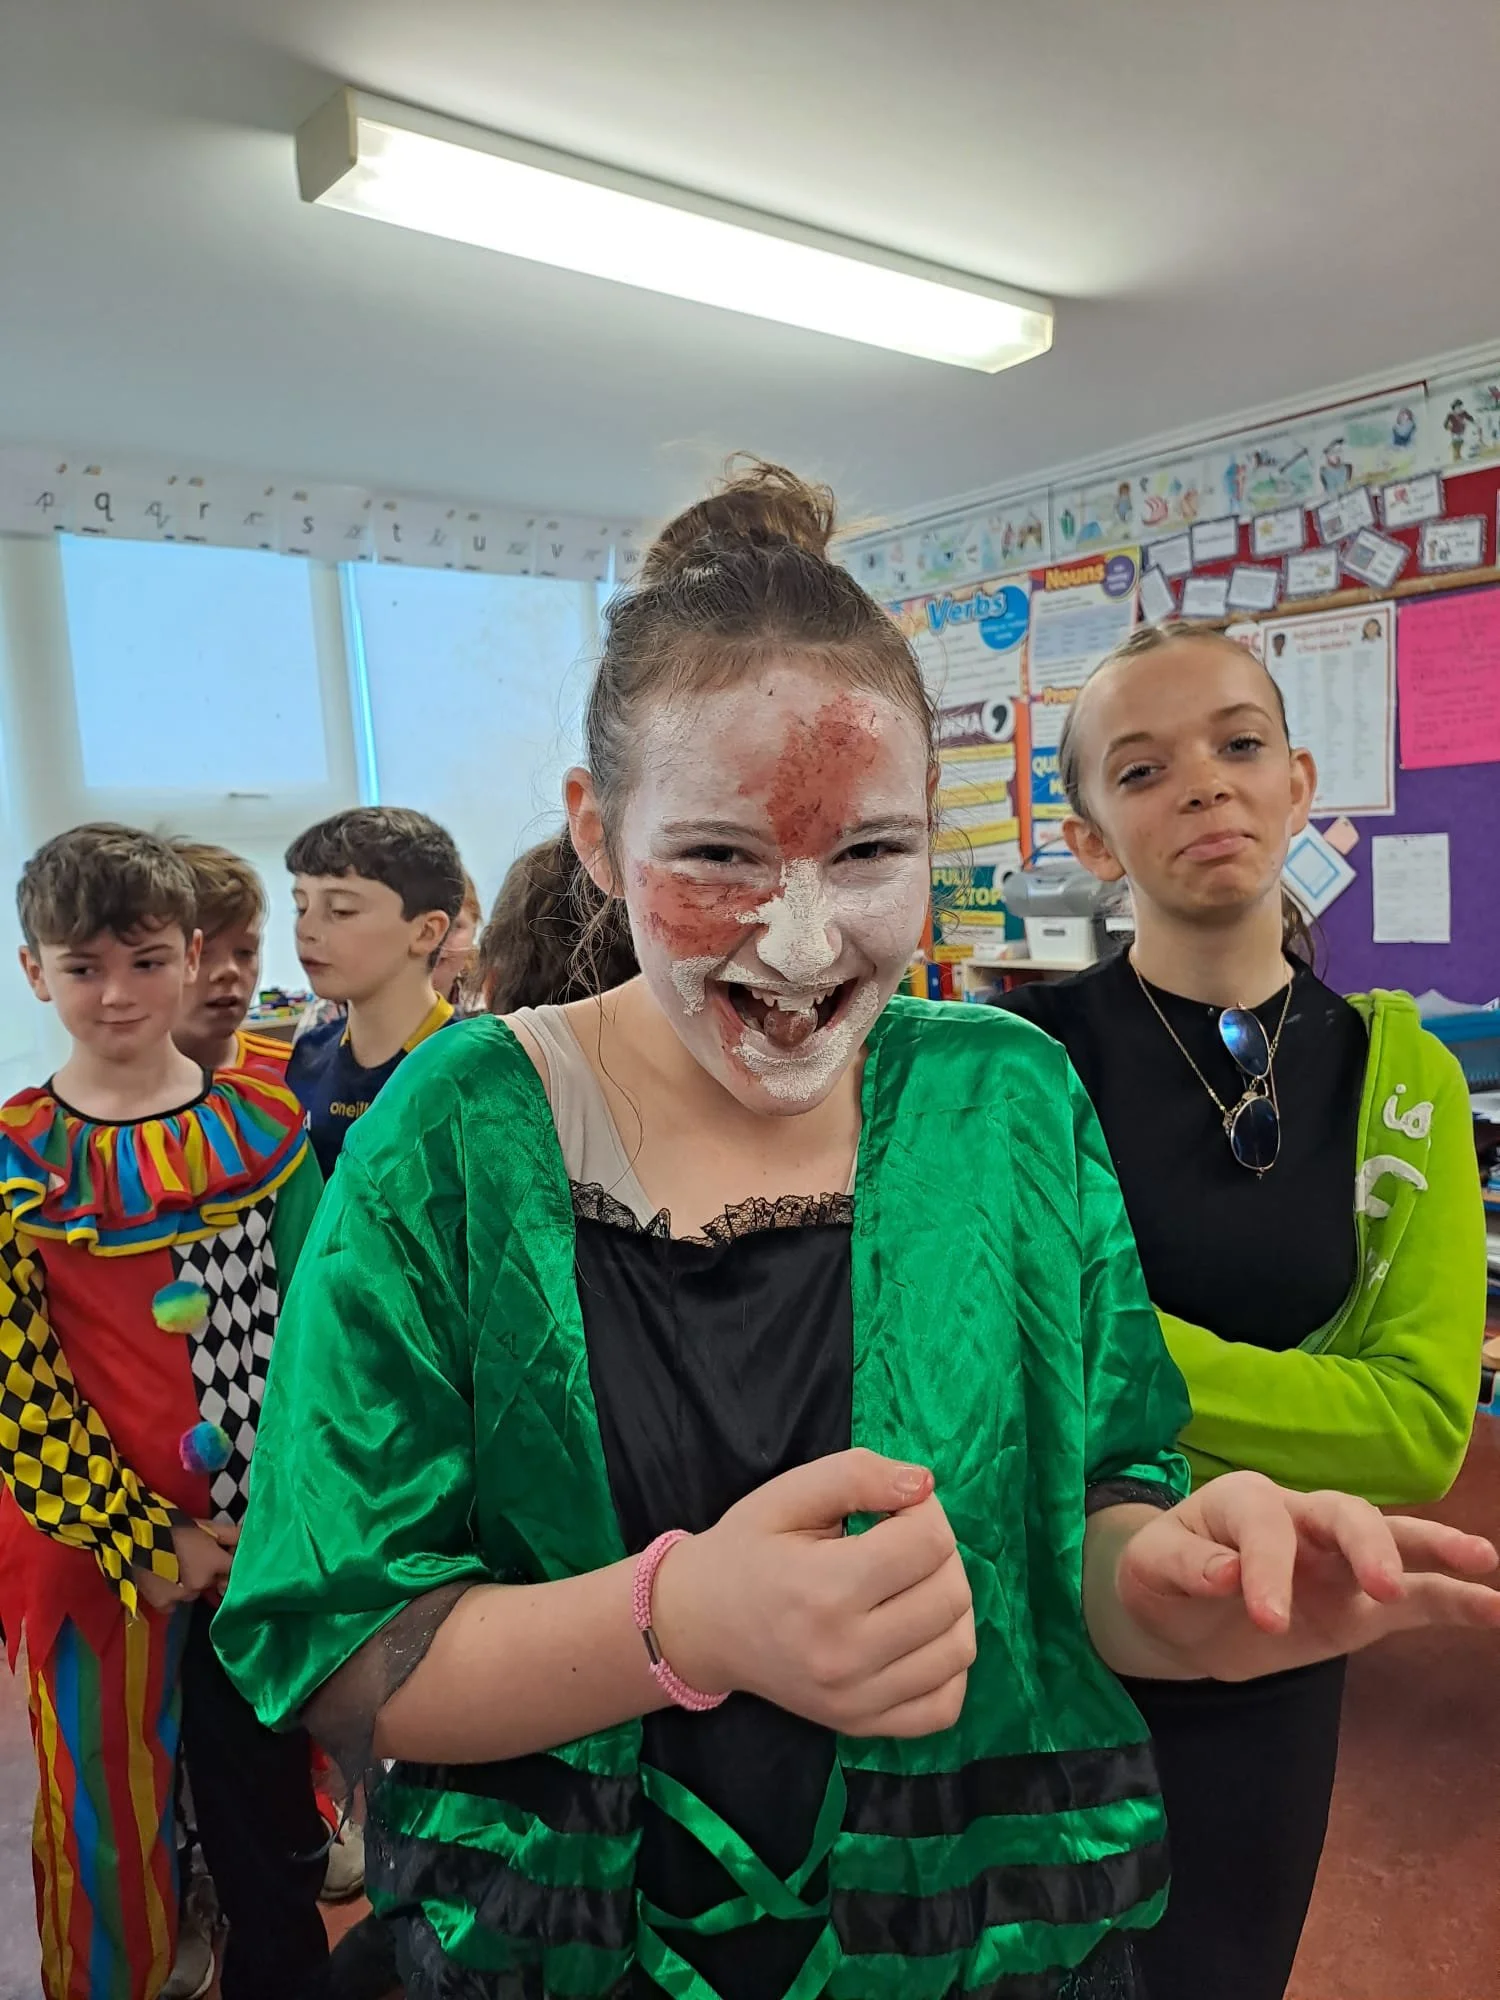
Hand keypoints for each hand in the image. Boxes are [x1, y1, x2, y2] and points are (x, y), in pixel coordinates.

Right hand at [134, 1521, 237, 1612]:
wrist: (136, 1536)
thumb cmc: (175, 1526)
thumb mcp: (206, 1526)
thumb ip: (232, 1534)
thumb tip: (250, 1538)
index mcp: (214, 1563)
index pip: (233, 1571)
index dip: (228, 1566)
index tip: (221, 1560)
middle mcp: (202, 1583)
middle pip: (211, 1582)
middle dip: (206, 1573)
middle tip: (191, 1559)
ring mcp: (182, 1596)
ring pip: (192, 1593)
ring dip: (187, 1585)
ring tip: (174, 1568)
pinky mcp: (163, 1605)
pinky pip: (173, 1605)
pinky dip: (170, 1596)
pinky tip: (162, 1581)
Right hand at [652, 1450, 974, 1737]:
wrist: (702, 1626)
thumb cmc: (746, 1552)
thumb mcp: (786, 1495)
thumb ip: (856, 1475)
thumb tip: (925, 1484)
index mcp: (825, 1588)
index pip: (928, 1543)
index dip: (923, 1510)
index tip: (894, 1509)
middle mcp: (845, 1653)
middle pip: (951, 1594)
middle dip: (940, 1553)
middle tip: (903, 1542)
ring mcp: (856, 1699)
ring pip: (958, 1649)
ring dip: (951, 1605)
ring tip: (913, 1584)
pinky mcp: (861, 1725)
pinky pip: (944, 1706)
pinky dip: (948, 1667)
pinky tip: (920, 1635)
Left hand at [1117, 1471, 1499, 1679]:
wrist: (1178, 1612)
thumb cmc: (1163, 1574)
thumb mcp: (1151, 1567)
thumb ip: (1186, 1566)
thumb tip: (1227, 1575)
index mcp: (1245, 1501)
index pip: (1267, 1524)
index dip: (1269, 1568)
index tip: (1267, 1620)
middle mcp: (1301, 1519)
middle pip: (1344, 1513)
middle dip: (1366, 1544)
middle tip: (1381, 1586)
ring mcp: (1336, 1562)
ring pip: (1391, 1542)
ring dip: (1434, 1549)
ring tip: (1481, 1559)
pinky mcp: (1358, 1606)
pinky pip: (1414, 1600)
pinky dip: (1454, 1601)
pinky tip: (1493, 1606)